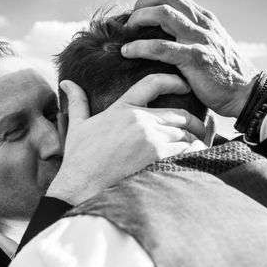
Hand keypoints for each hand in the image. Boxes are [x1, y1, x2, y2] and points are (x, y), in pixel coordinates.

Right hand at [46, 74, 205, 204]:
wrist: (81, 184)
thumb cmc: (79, 158)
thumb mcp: (77, 126)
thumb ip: (77, 102)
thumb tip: (66, 82)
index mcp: (122, 108)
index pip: (153, 84)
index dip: (173, 81)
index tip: (185, 86)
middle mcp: (140, 119)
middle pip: (179, 113)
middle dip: (193, 122)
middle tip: (200, 129)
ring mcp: (150, 137)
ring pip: (185, 134)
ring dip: (193, 141)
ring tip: (197, 148)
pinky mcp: (158, 156)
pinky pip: (186, 151)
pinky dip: (193, 154)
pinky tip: (195, 159)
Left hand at [122, 0, 258, 117]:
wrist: (247, 94)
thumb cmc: (224, 76)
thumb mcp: (210, 48)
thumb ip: (191, 38)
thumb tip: (164, 37)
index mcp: (204, 19)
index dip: (149, 1)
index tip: (135, 15)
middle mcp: (202, 24)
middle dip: (141, 7)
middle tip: (128, 24)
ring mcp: (199, 39)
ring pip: (163, 15)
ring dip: (138, 20)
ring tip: (125, 34)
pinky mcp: (196, 58)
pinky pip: (161, 48)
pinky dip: (140, 47)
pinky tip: (127, 52)